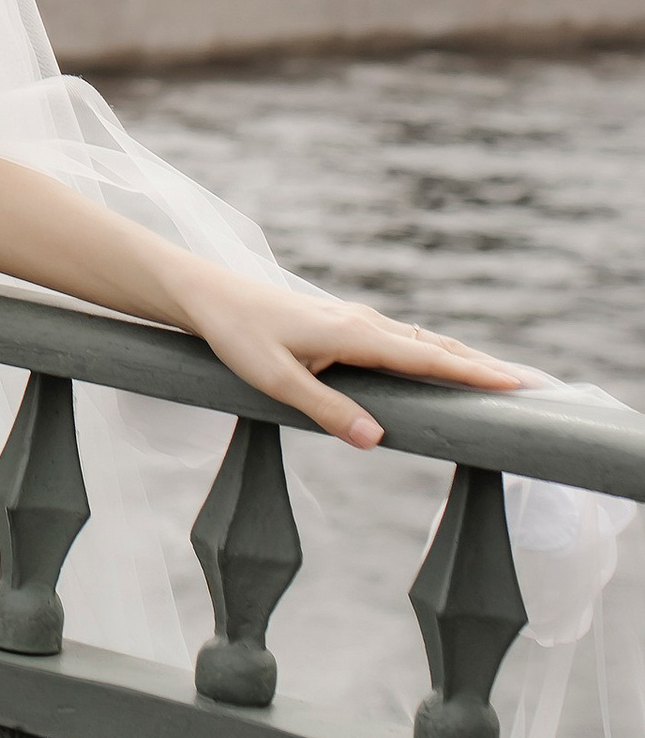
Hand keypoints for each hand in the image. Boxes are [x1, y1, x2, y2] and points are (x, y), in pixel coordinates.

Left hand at [177, 264, 532, 448]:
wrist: (208, 297)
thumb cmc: (237, 338)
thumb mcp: (276, 381)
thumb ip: (327, 409)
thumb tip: (377, 440)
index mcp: (354, 334)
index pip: (426, 357)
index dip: (471, 372)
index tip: (514, 385)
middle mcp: (363, 323)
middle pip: (435, 346)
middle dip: (481, 366)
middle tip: (529, 386)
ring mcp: (356, 322)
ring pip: (421, 341)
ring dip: (460, 357)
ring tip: (499, 378)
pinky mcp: (345, 326)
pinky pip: (402, 340)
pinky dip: (433, 350)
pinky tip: (441, 362)